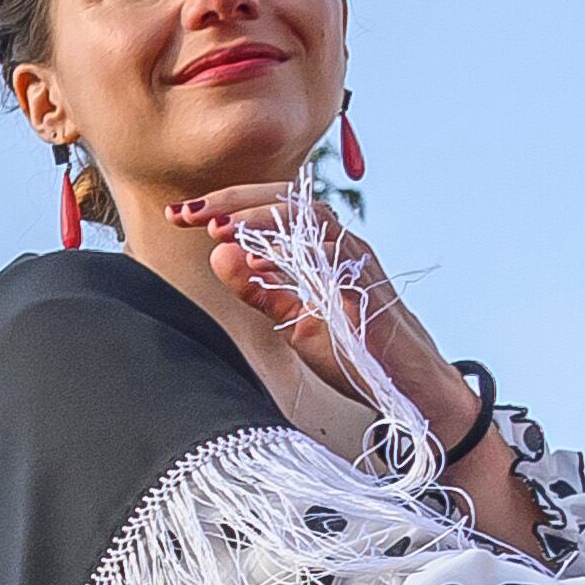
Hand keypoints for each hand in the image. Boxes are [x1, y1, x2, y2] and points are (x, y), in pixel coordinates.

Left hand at [173, 186, 470, 439]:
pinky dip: (292, 252)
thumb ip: (259, 291)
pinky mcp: (365, 284)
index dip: (225, 206)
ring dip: (257, 218)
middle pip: (287, 199)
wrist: (406, 386)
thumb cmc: (355, 353)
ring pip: (308, 216)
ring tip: (214, 227)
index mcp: (320, 250)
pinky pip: (329, 254)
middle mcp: (340, 245)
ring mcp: (356, 261)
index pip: (271, 210)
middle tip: (184, 211)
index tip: (179, 214)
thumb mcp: (293, 320)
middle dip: (232, 200)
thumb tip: (218, 255)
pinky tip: (256, 260)